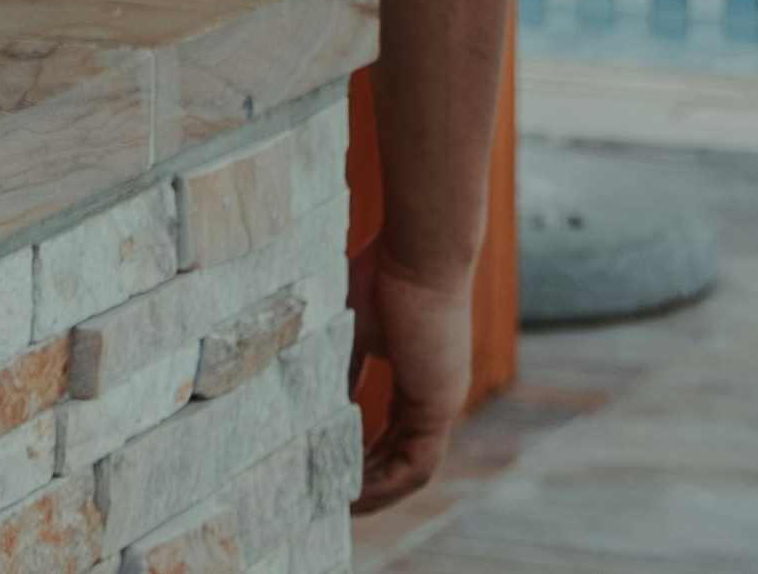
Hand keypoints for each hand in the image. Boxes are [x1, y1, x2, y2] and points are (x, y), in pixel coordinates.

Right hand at [350, 245, 473, 512]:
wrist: (418, 252)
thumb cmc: (384, 274)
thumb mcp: (351, 331)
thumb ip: (341, 370)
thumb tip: (315, 405)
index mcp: (419, 374)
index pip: (395, 429)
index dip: (367, 454)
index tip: (335, 467)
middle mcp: (436, 393)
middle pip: (403, 456)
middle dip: (370, 480)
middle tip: (334, 498)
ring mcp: (441, 400)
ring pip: (411, 467)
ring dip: (378, 489)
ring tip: (341, 504)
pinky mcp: (440, 404)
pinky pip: (416, 464)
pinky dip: (388, 484)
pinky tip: (357, 493)